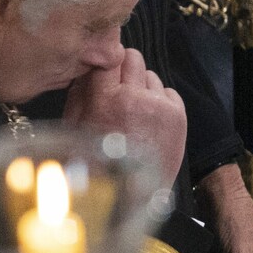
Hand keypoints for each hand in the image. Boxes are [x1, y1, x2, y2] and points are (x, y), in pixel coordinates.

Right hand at [63, 49, 186, 185]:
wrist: (131, 196)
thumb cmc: (98, 166)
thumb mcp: (74, 128)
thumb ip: (78, 93)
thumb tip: (88, 68)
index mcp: (104, 99)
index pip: (109, 55)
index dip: (107, 59)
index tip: (106, 64)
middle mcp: (134, 97)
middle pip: (133, 58)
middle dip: (125, 70)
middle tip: (119, 90)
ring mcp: (159, 106)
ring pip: (151, 75)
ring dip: (143, 88)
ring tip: (135, 114)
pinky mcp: (178, 115)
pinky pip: (169, 91)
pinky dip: (160, 101)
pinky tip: (150, 122)